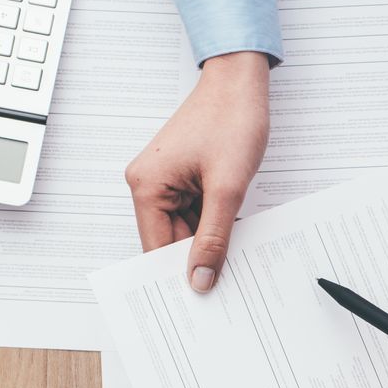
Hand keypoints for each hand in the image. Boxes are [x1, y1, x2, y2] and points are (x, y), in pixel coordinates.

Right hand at [124, 50, 270, 291]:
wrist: (240, 83)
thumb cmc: (231, 121)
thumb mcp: (227, 188)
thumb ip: (213, 238)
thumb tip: (200, 279)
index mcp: (146, 186)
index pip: (155, 249)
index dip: (176, 276)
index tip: (198, 303)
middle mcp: (148, 184)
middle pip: (170, 242)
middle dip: (197, 260)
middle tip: (225, 288)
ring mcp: (166, 181)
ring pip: (186, 230)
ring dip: (210, 242)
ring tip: (235, 260)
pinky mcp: (184, 177)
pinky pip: (196, 213)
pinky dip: (215, 225)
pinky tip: (234, 235)